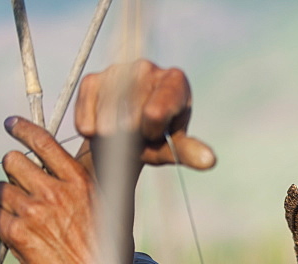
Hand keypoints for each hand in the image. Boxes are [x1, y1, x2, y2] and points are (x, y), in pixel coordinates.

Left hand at [0, 116, 98, 263]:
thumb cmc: (100, 249)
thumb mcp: (98, 207)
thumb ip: (73, 185)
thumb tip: (42, 170)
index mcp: (78, 181)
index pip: (42, 142)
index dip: (22, 129)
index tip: (11, 124)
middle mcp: (55, 192)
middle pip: (13, 161)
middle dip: (12, 171)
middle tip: (18, 185)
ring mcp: (35, 212)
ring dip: (4, 199)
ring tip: (18, 214)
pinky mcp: (18, 234)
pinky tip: (8, 227)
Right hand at [75, 60, 214, 171]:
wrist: (124, 139)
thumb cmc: (156, 141)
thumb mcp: (172, 148)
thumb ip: (188, 152)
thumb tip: (209, 161)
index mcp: (176, 81)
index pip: (156, 111)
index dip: (151, 131)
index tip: (153, 134)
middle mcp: (148, 68)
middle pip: (131, 113)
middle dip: (131, 135)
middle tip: (136, 136)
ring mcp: (119, 69)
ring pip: (108, 113)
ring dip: (111, 133)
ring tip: (121, 135)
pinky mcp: (93, 79)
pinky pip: (87, 109)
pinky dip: (90, 128)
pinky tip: (99, 132)